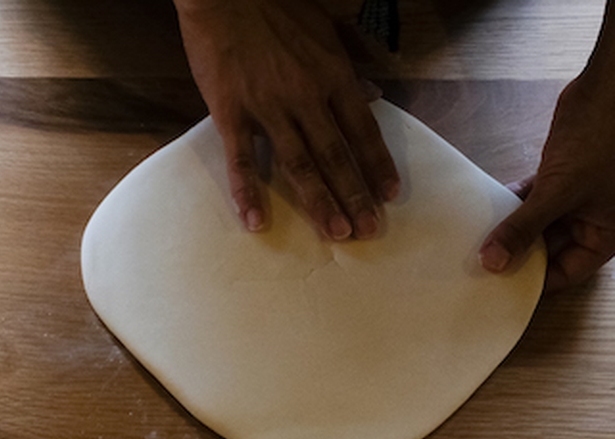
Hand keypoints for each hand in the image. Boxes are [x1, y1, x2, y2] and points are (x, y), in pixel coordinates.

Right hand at [176, 0, 397, 239]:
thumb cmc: (278, 9)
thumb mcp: (326, 30)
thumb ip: (351, 64)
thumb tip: (372, 94)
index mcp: (332, 75)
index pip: (362, 129)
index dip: (377, 164)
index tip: (390, 195)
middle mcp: (306, 97)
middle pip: (336, 155)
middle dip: (355, 194)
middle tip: (368, 230)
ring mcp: (267, 108)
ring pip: (299, 164)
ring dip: (319, 201)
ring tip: (334, 233)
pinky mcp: (231, 113)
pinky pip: (242, 160)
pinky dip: (249, 193)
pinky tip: (256, 222)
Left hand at [481, 67, 614, 291]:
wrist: (610, 88)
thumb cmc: (603, 138)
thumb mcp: (560, 191)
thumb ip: (525, 227)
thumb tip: (493, 262)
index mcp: (605, 234)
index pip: (566, 273)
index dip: (533, 282)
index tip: (496, 289)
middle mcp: (592, 219)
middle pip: (548, 250)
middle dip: (516, 255)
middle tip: (475, 268)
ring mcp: (577, 198)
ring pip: (538, 224)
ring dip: (510, 230)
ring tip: (474, 243)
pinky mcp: (562, 175)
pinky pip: (534, 200)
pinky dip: (513, 204)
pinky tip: (487, 210)